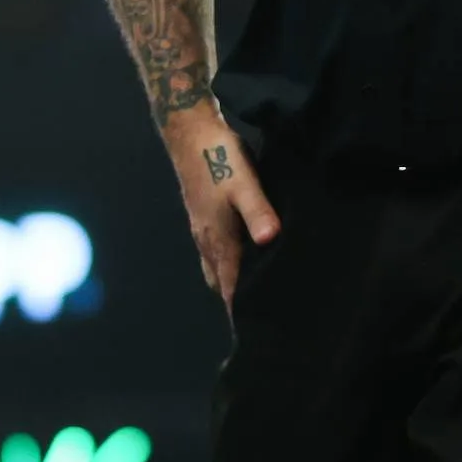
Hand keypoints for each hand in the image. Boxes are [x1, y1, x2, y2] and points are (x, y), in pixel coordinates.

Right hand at [169, 122, 280, 319]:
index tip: (255, 328)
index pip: (229, 285)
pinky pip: (216, 250)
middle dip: (237, 299)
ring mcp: (202, 228)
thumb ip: (258, 213)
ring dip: (232, 280)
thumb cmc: (220, 158)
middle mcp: (207, 240)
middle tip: (262, 314)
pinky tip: (247, 254)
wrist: (190, 133)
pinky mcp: (204, 216)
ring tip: (257, 290)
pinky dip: (229, 261)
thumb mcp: (245, 184)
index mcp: (217, 239)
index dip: (241, 307)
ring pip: (217, 266)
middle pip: (221, 281)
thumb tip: (271, 242)